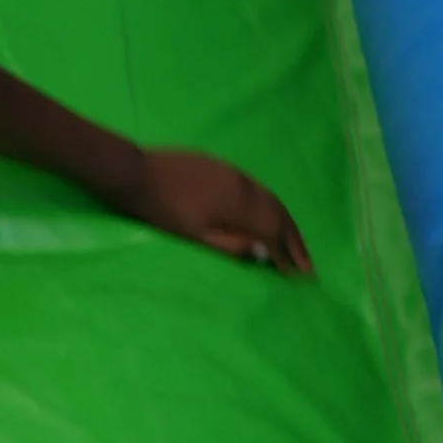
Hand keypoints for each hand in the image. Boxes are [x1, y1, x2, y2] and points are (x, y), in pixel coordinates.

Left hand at [123, 149, 313, 274]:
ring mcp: (232, 172)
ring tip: (294, 245)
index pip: (273, 232)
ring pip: (269, 198)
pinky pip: (255, 187)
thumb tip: (263, 252)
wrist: (135, 173)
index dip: (288, 255)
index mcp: (238, 203)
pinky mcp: (220, 166)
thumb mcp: (193, 236)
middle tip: (308, 266)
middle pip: (279, 213)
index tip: (300, 276)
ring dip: (285, 223)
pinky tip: (268, 217)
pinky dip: (269, 206)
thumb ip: (230, 245)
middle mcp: (242, 184)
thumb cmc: (161, 211)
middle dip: (295, 241)